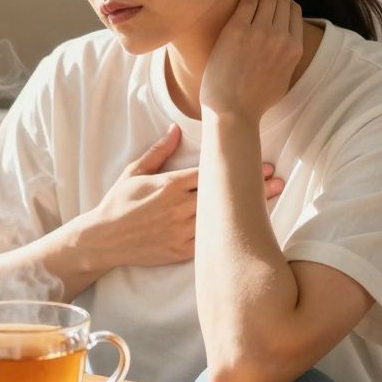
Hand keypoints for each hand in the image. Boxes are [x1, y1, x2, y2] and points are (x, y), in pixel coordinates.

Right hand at [79, 123, 284, 269]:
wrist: (104, 239)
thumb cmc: (118, 203)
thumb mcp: (134, 172)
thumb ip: (158, 152)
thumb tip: (176, 129)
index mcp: (169, 186)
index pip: (210, 174)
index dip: (237, 167)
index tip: (260, 164)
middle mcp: (179, 208)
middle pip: (222, 196)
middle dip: (251, 188)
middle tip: (278, 181)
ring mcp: (181, 232)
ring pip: (221, 219)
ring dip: (246, 211)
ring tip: (271, 201)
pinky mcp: (181, 251)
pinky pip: (210, 242)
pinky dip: (229, 234)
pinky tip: (246, 228)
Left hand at [200, 0, 304, 121]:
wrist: (232, 111)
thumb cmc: (253, 102)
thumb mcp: (283, 81)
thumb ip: (288, 61)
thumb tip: (286, 51)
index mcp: (294, 49)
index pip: (295, 13)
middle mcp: (281, 37)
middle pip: (283, 1)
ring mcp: (260, 32)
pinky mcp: (238, 30)